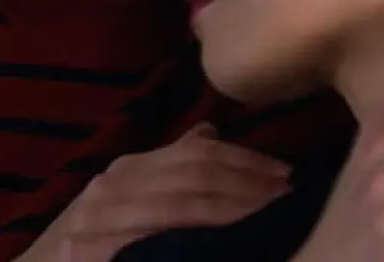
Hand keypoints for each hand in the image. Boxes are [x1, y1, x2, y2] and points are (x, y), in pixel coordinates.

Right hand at [21, 123, 290, 261]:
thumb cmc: (93, 242)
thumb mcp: (129, 197)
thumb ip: (169, 166)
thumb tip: (209, 133)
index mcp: (129, 169)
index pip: (197, 153)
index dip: (247, 161)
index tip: (287, 176)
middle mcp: (115, 184)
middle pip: (195, 175)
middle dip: (249, 186)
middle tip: (289, 198)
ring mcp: (103, 217)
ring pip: (182, 206)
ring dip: (233, 213)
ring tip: (271, 219)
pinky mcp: (98, 249)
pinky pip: (156, 240)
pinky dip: (196, 239)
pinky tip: (225, 244)